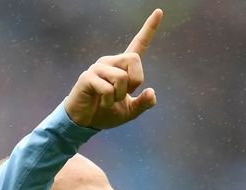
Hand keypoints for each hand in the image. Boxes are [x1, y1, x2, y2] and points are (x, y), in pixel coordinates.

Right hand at [65, 9, 162, 129]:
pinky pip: (108, 88)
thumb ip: (144, 103)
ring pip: (122, 77)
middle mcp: (110, 62)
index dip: (149, 29)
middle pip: (135, 59)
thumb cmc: (106, 113)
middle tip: (124, 94)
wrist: (85, 122)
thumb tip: (151, 92)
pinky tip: (102, 102)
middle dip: (135, 80)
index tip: (160, 11)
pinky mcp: (88, 77)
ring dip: (120, 95)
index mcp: (123, 67)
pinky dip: (109, 101)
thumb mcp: (131, 111)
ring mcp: (98, 68)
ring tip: (110, 100)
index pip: (139, 44)